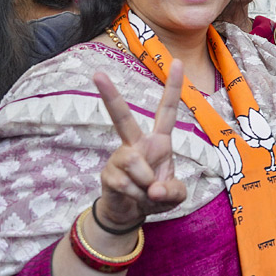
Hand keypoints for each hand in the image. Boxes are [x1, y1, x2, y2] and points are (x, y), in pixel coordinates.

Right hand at [93, 61, 187, 230]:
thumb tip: (153, 188)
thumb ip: (173, 191)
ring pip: (134, 162)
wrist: (131, 214)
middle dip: (110, 95)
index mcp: (158, 141)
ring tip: (147, 194)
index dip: (173, 88)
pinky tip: (136, 199)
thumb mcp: (175, 196)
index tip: (177, 62)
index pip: (167, 110)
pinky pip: (128, 184)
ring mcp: (120, 157)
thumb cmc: (156, 196)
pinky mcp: (107, 174)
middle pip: (122, 117)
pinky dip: (139, 197)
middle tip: (97, 73)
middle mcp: (137, 143)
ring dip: (147, 185)